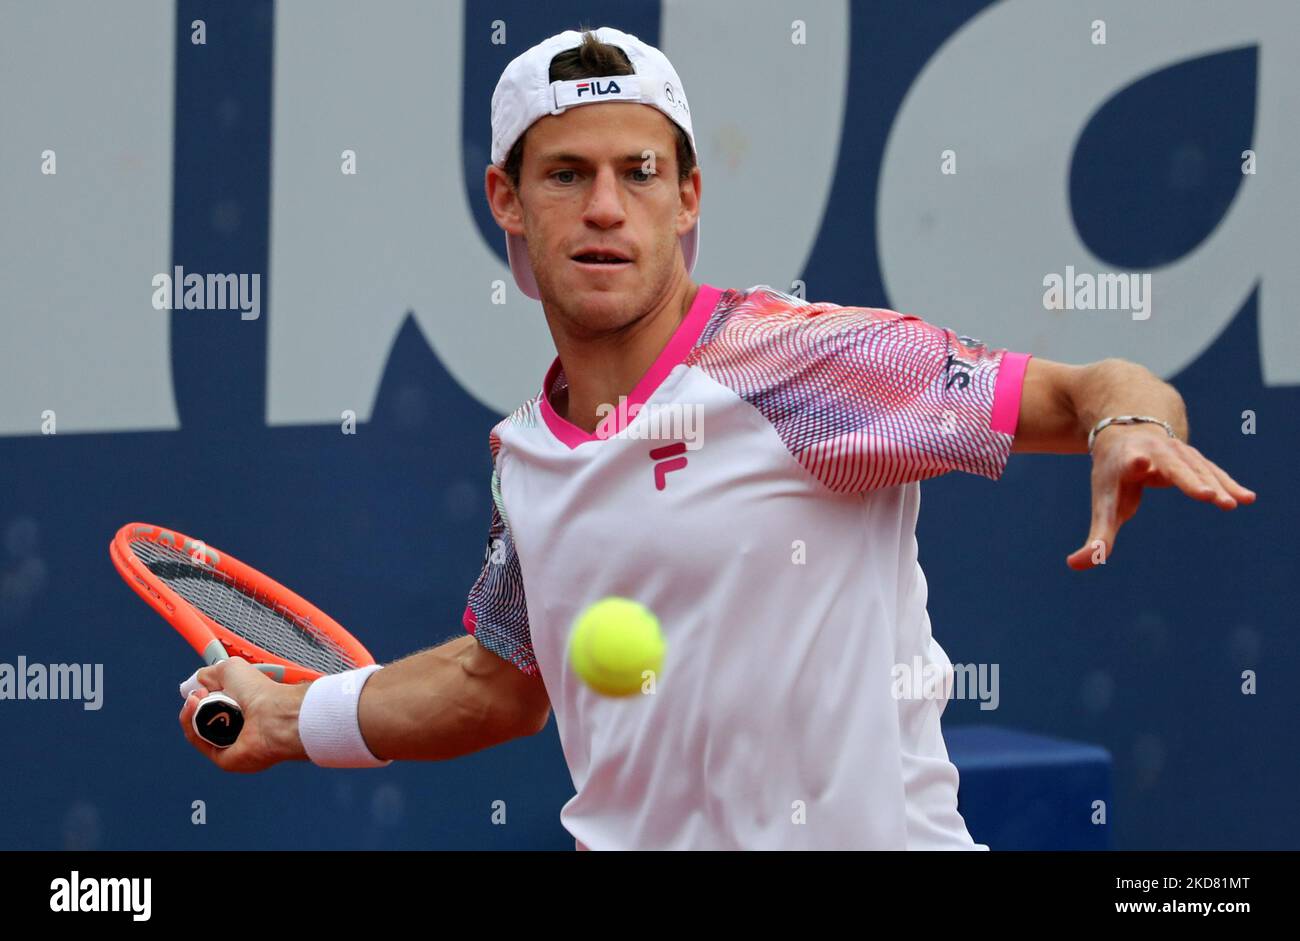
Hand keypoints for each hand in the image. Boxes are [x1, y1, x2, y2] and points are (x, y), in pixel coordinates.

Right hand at [178, 657, 309, 771]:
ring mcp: (232, 744)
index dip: (202, 695)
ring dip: (190, 713)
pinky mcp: (225, 759)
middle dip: (194, 704)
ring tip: (197, 699)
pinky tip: (193, 710)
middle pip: (202, 718)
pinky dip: (191, 726)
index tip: (199, 687)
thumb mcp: (230, 669)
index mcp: (245, 707)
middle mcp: (239, 726)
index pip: (215, 704)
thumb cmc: (261, 691)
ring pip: (197, 730)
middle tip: (199, 693)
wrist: (271, 714)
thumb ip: (209, 674)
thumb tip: (196, 684)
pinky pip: (199, 742)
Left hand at [1066, 424, 1255, 569]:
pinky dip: (1228, 484)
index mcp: (1127, 462)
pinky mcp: (1195, 458)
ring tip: (1230, 504)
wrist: (1127, 433)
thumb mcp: (1104, 503)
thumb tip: (1075, 565)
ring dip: (1215, 486)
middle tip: (1205, 494)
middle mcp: (1155, 453)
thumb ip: (1097, 536)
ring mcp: (1178, 453)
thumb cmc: (1113, 475)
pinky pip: (1214, 472)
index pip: (1131, 464)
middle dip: (1188, 479)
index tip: (1138, 462)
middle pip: (1173, 467)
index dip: (1135, 463)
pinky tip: (1247, 498)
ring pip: (1198, 470)